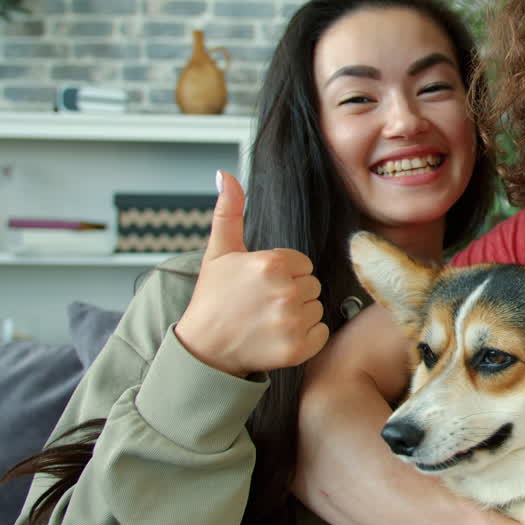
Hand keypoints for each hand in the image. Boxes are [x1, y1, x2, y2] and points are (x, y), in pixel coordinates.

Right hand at [175, 170, 328, 377]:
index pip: (303, 263)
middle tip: (262, 304)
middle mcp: (285, 290)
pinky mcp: (298, 348)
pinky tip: (279, 336)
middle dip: (292, 293)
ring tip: (268, 320)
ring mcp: (292, 321)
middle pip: (312, 285)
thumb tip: (225, 175)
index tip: (260, 286)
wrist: (203, 349)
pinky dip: (306, 337)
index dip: (284, 274)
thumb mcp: (219, 251)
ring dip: (299, 315)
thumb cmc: (212, 299)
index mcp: (271, 263)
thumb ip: (229, 211)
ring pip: (317, 308)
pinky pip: (321, 333)